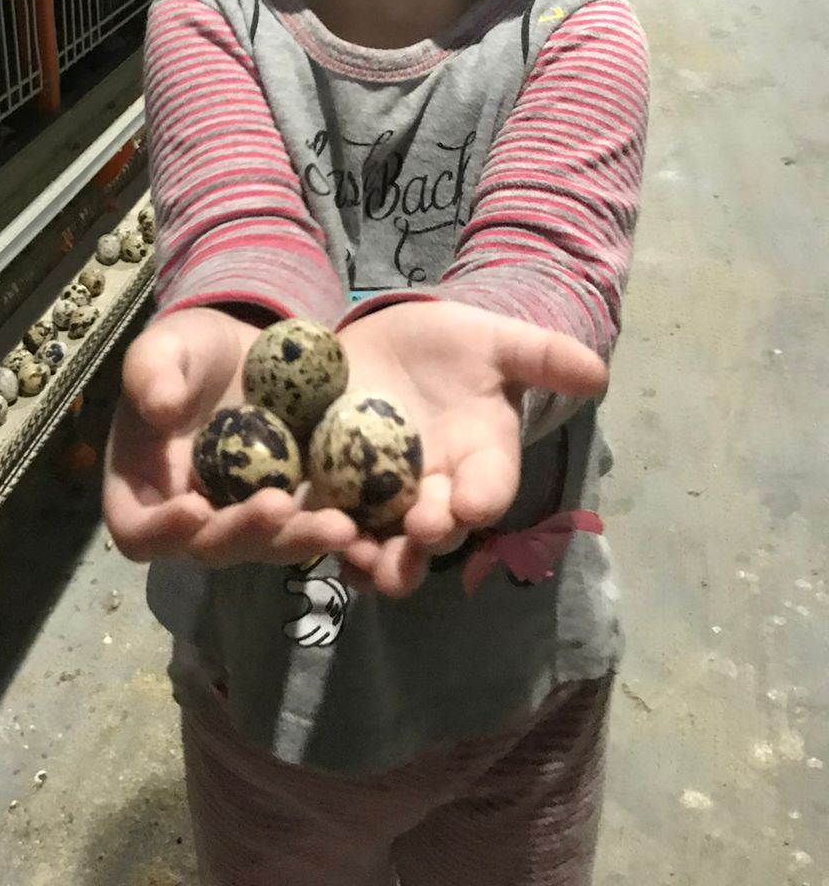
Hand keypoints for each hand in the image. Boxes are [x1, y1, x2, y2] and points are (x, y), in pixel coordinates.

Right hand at [102, 307, 359, 568]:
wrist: (248, 351)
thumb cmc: (190, 350)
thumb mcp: (164, 346)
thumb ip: (150, 371)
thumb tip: (158, 407)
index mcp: (143, 487)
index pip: (137, 529)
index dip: (161, 530)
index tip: (194, 508)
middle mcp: (191, 516)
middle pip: (210, 548)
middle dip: (245, 534)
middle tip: (279, 506)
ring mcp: (244, 517)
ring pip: (267, 547)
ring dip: (299, 540)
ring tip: (339, 525)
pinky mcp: (291, 508)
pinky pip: (308, 527)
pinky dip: (330, 527)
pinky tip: (360, 517)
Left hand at [328, 301, 606, 600]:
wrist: (386, 342)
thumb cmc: (449, 345)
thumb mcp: (493, 341)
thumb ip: (540, 356)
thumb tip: (597, 373)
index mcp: (479, 460)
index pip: (489, 489)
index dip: (480, 500)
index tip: (469, 504)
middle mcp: (434, 490)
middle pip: (435, 533)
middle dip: (426, 540)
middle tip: (417, 533)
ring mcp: (379, 496)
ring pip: (379, 545)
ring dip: (370, 555)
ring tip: (355, 549)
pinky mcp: (329, 488)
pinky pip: (323, 522)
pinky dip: (312, 531)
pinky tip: (299, 527)